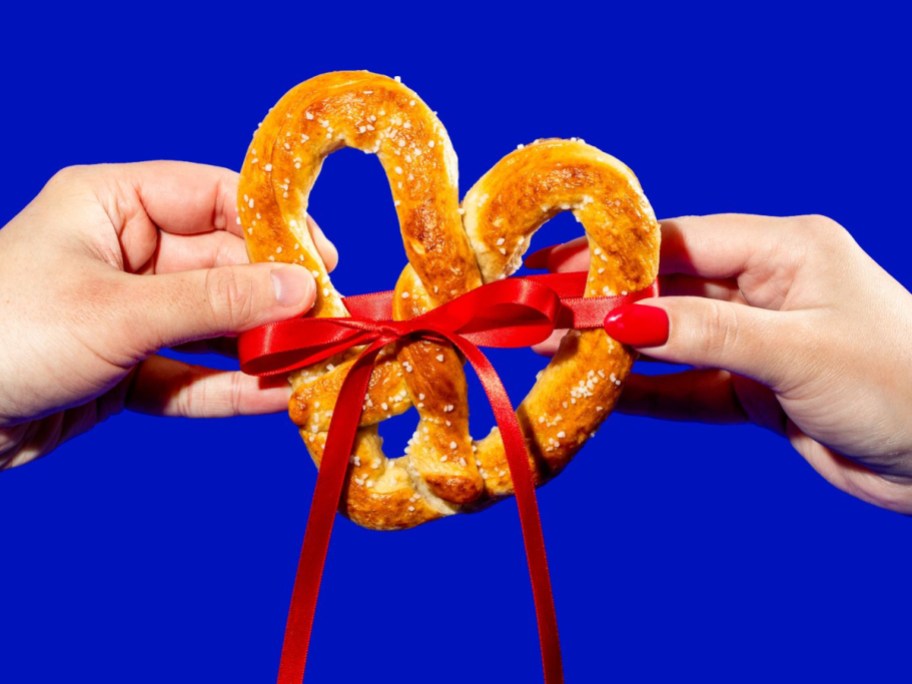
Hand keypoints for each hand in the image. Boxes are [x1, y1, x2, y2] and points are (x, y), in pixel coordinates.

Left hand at [0, 162, 336, 468]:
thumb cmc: (3, 334)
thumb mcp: (120, 311)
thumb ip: (216, 301)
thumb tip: (301, 289)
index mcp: (113, 206)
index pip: (214, 197)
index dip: (273, 225)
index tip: (322, 260)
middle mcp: (126, 254)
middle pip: (223, 269)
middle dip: (273, 301)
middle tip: (327, 326)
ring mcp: (128, 314)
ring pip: (212, 327)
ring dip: (258, 350)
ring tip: (312, 366)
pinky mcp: (126, 369)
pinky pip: (190, 375)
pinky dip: (227, 389)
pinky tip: (272, 398)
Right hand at [535, 214, 911, 512]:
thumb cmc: (900, 383)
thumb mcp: (795, 350)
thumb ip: (704, 332)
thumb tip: (620, 318)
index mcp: (782, 250)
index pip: (676, 243)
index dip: (609, 259)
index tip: (550, 275)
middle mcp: (764, 288)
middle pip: (663, 291)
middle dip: (601, 308)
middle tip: (537, 321)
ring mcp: (757, 340)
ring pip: (669, 341)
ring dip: (615, 353)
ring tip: (552, 357)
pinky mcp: (757, 390)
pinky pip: (687, 388)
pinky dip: (646, 394)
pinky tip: (600, 397)